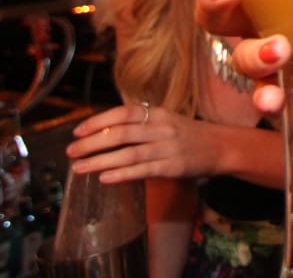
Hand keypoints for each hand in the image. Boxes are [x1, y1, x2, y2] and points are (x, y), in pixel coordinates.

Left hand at [66, 103, 224, 182]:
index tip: (77, 131)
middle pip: (120, 133)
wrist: (222, 147)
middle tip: (70, 152)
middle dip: (91, 143)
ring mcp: (167, 148)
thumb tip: (105, 131)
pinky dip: (122, 174)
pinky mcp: (173, 167)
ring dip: (99, 161)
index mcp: (158, 114)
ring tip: (78, 168)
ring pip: (128, 153)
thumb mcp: (167, 121)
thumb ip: (141, 124)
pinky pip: (143, 170)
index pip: (122, 113)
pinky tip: (104, 178)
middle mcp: (161, 128)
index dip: (97, 121)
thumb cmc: (189, 135)